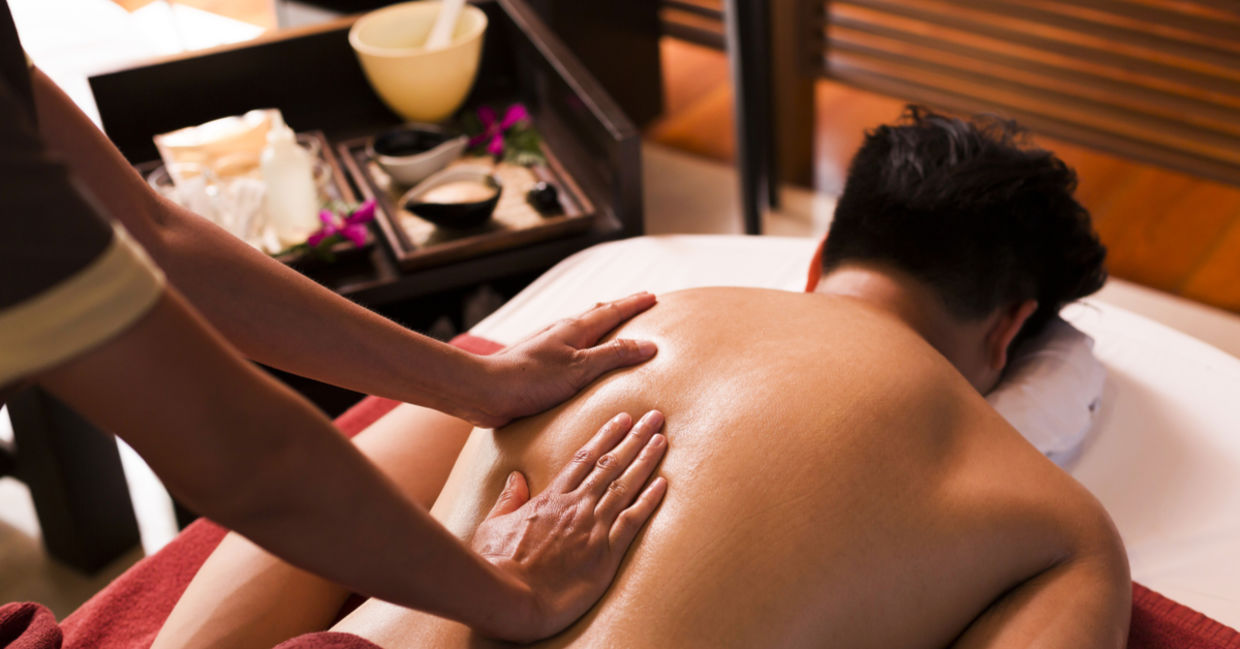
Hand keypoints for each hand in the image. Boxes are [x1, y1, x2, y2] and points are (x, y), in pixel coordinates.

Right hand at [471, 410, 668, 641]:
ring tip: (662, 439)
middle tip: (654, 417)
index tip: (622, 419)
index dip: (606, 436)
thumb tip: (516, 478)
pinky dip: (649, 501)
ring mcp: (592, 528)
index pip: (584, 458)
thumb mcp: (493, 525)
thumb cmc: (495, 566)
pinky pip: (633, 521)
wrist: (508, 599)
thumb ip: (509, 500)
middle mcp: (576, 506)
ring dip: (646, 460)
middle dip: (635, 438)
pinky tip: (664, 484)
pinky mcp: (605, 555)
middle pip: (611, 464)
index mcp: (551, 498)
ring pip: (625, 485)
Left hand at [477, 293, 658, 426]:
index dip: (634, 304)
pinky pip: (570, 345)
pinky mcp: (538, 363)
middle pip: (596, 313)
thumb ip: (614, 355)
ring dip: (601, 323)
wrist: (486, 390)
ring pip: (581, 328)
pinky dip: (585, 343)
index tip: (653, 296)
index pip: (613, 311)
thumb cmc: (532, 379)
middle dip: (620, 308)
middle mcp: (561, 332)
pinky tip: (580, 354)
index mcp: (575, 329)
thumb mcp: (581, 368)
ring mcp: (548, 345)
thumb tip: (648, 344)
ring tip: (612, 324)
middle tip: (638, 302)